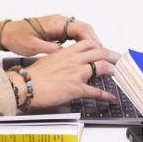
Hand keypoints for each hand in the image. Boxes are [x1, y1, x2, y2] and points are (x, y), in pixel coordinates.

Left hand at [0, 15, 103, 55]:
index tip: (99, 52)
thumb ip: (51, 50)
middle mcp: (60, 21)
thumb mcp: (34, 46)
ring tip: (97, 57)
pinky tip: (85, 54)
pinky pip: (74, 35)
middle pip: (85, 29)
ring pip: (81, 32)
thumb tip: (67, 55)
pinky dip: (82, 43)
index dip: (92, 41)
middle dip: (95, 42)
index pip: (81, 29)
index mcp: (55, 23)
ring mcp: (59, 25)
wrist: (6, 33)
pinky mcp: (57, 31)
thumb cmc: (17, 38)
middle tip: (103, 56)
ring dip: (90, 43)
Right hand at [6, 39, 120, 107]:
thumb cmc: (31, 76)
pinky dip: (106, 95)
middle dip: (112, 55)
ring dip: (112, 70)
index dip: (99, 46)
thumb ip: (59, 59)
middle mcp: (73, 60)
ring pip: (101, 67)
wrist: (24, 86)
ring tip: (117, 73)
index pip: (88, 44)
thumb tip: (63, 61)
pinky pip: (96, 91)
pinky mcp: (76, 88)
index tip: (104, 50)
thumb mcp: (47, 60)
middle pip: (99, 52)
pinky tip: (111, 97)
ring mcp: (76, 73)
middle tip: (118, 59)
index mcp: (66, 52)